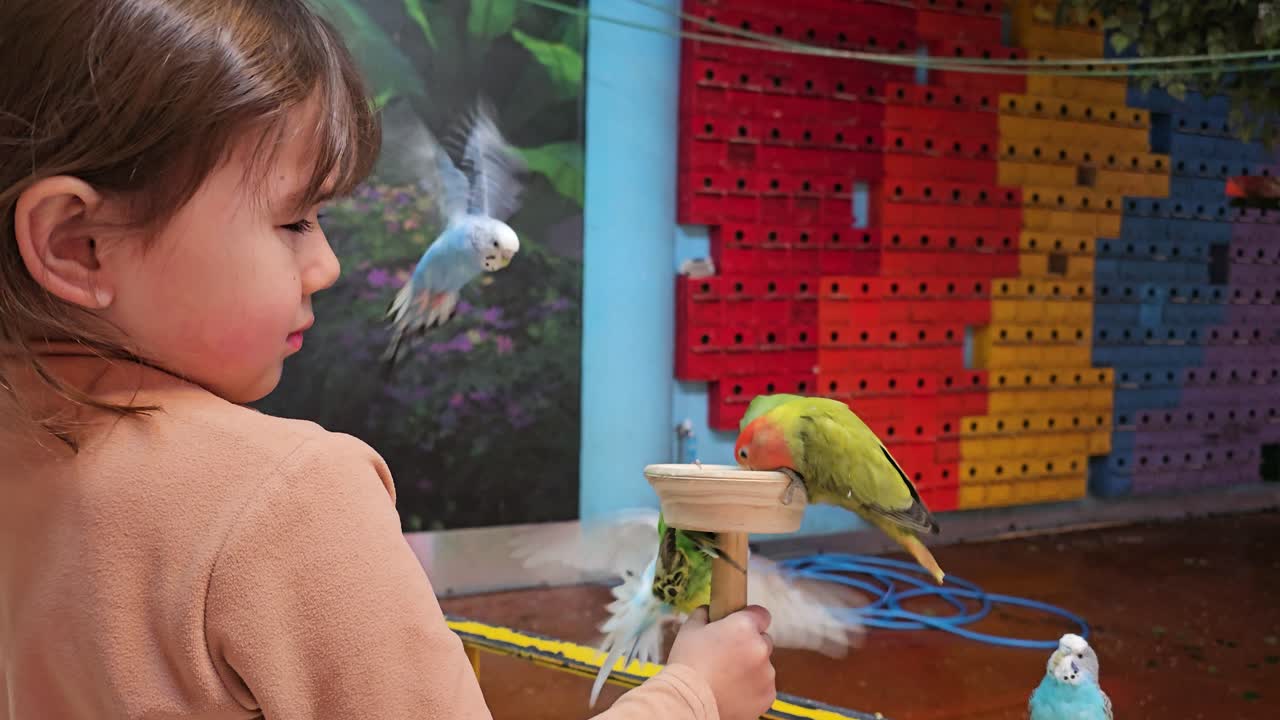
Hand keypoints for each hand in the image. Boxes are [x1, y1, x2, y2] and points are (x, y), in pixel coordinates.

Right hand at [668, 605, 775, 719]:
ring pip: (764, 665)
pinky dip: (752, 689)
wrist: (688, 703)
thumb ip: (704, 614)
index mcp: (744, 627)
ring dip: (751, 668)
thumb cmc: (686, 665)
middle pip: (763, 640)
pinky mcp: (768, 696)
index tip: (739, 627)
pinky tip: (732, 691)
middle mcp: (760, 648)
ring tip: (726, 678)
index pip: (762, 614)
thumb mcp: (689, 630)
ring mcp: (767, 674)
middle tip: (728, 656)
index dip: (750, 619)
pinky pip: (763, 687)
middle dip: (749, 646)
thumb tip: (709, 610)